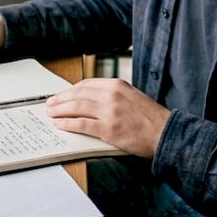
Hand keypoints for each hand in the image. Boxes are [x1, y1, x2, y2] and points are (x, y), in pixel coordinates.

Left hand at [46, 78, 169, 157]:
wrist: (166, 132)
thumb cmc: (150, 117)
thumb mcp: (132, 96)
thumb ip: (113, 94)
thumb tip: (90, 99)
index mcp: (117, 85)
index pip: (86, 84)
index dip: (70, 90)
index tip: (62, 95)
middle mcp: (111, 96)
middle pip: (78, 94)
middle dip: (60, 99)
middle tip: (50, 104)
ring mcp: (109, 112)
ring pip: (76, 108)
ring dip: (60, 110)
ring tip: (51, 113)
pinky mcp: (109, 129)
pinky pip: (82, 124)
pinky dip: (68, 124)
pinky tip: (60, 125)